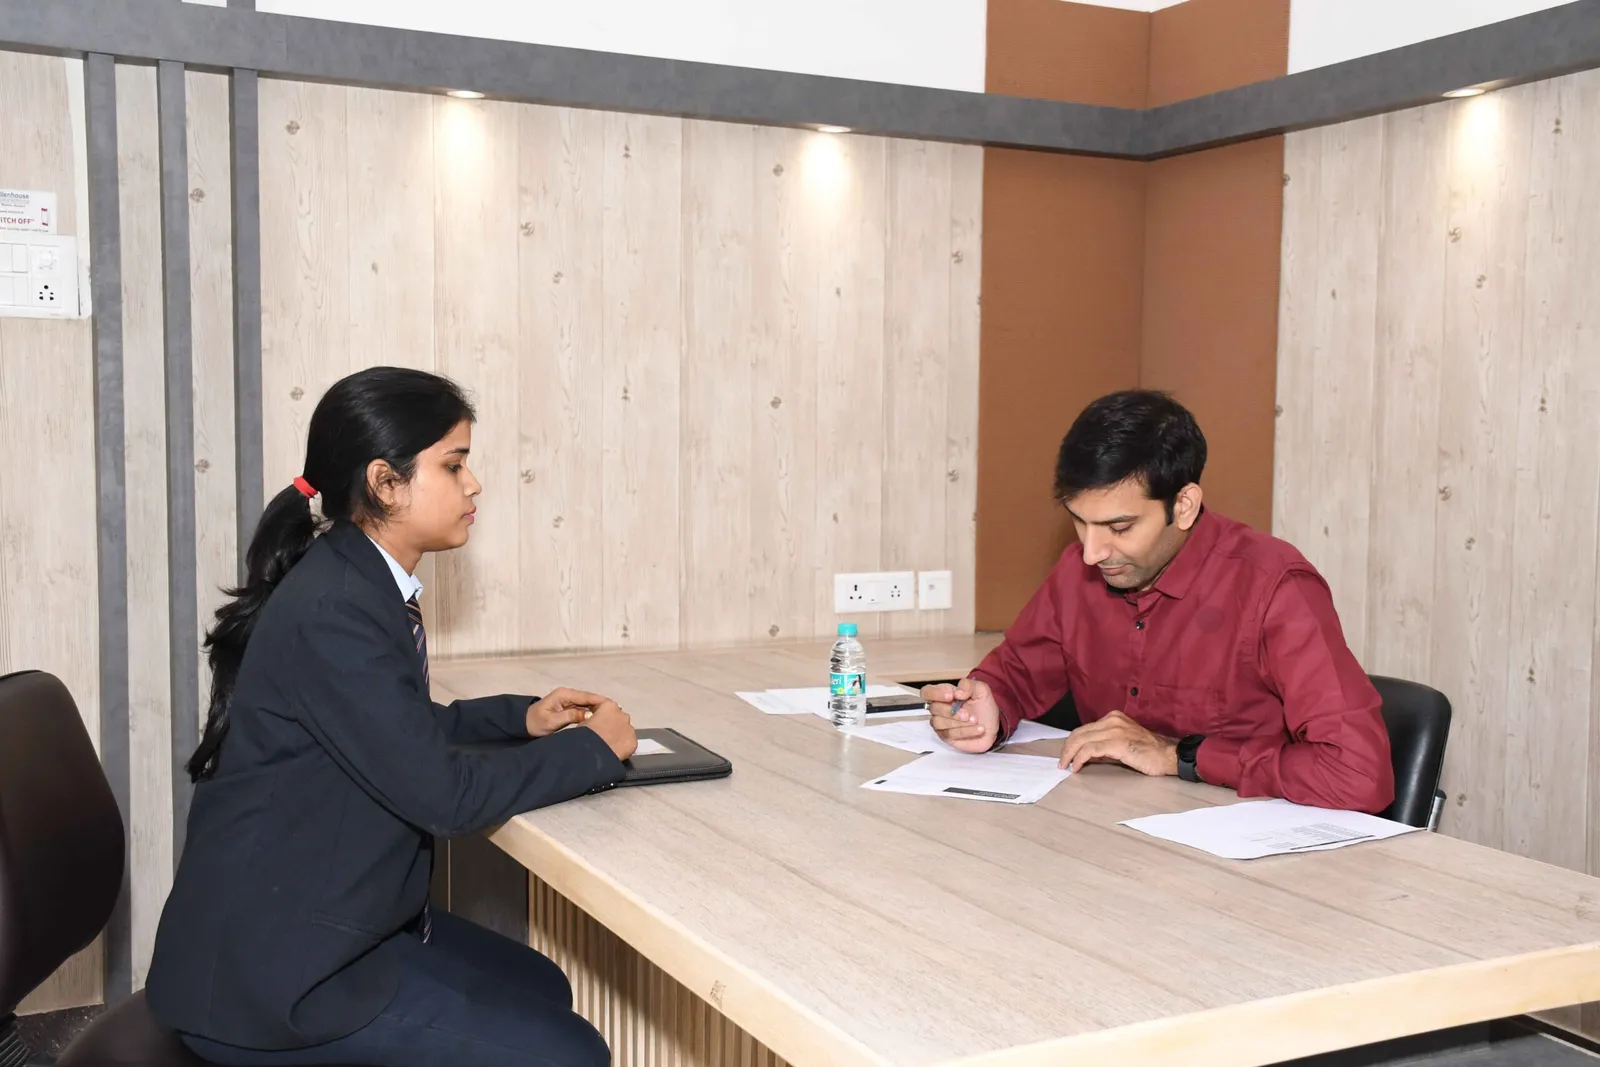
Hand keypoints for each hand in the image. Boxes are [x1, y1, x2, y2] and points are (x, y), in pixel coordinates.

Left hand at [526, 688, 616, 737]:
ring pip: (588, 704)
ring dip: (599, 710)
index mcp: (565, 695)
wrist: (524, 724)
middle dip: (603, 705)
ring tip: (612, 717)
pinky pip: (584, 709)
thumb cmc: (536, 723)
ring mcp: (569, 701)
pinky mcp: (569, 708)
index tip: (614, 707)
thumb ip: (570, 716)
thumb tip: (589, 714)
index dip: (601, 701)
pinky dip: (592, 713)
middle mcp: (569, 695)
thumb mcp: (552, 721)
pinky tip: (601, 719)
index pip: (587, 696)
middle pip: (590, 699)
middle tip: (617, 714)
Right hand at [581, 700, 637, 761]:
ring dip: (618, 735)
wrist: (592, 753)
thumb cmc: (584, 736)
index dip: (598, 714)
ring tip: (607, 744)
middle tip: (602, 734)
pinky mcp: (633, 742)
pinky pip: (628, 743)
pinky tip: (614, 751)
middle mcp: (623, 715)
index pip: (604, 706)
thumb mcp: (583, 722)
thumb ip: (591, 718)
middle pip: (617, 718)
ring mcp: (630, 729)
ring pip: (625, 730)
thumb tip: (592, 722)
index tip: (594, 720)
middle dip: (611, 724)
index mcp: (609, 706)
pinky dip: (623, 746)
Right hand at [923, 677, 998, 752]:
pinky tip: (978, 729)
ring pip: (939, 722)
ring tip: (975, 720)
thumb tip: (957, 692)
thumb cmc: (984, 707)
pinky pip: (949, 734)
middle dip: (951, 711)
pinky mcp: (946, 736)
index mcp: (944, 694)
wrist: (993, 725)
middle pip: (933, 708)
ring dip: (958, 722)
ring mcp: (941, 723)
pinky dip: (965, 731)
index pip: (927, 692)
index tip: (952, 696)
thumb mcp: (981, 690)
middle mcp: (939, 708)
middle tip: (967, 714)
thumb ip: (969, 685)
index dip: (936, 693)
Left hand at [1058, 710, 1177, 775]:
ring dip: (1070, 754)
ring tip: (1066, 765)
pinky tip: (1077, 767)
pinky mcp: (1117, 743)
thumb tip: (1086, 755)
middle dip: (1067, 748)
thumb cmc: (1149, 752)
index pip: (1085, 729)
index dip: (1072, 742)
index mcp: (1113, 718)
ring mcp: (1115, 730)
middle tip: (1062, 762)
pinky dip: (1079, 759)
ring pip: (1082, 740)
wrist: (1168, 755)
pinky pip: (1090, 750)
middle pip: (1079, 733)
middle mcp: (1112, 720)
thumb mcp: (1123, 742)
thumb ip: (1105, 744)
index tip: (1067, 754)